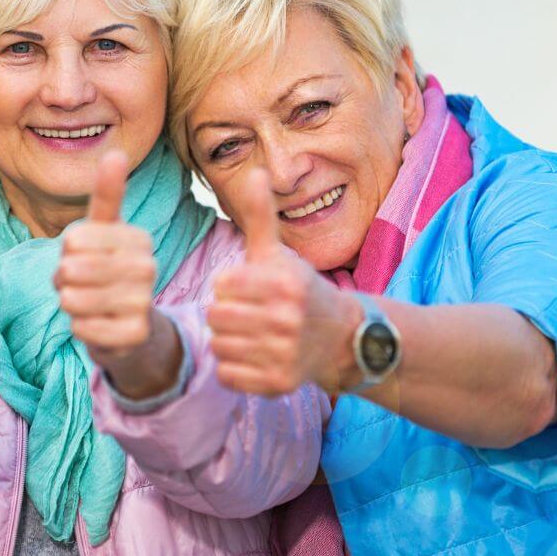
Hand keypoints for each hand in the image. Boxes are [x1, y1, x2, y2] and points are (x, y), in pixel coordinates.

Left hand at [56, 152, 178, 398]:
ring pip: (73, 299)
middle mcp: (148, 267)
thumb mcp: (103, 231)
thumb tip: (116, 152)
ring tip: (88, 303)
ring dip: (70, 304)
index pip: (73, 239)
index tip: (83, 257)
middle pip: (70, 269)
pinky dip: (80, 328)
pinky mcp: (134, 335)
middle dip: (63, 280)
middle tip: (82, 284)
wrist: (130, 328)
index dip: (65, 252)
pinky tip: (97, 325)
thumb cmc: (106, 272)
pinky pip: (81, 328)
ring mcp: (143, 302)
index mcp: (138, 238)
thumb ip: (107, 194)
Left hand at [208, 169, 358, 396]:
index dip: (228, 286)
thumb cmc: (297, 288)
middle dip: (225, 314)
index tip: (248, 290)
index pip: (221, 285)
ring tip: (250, 334)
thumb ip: (261, 215)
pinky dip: (233, 367)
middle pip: (216, 316)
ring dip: (227, 340)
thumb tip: (254, 172)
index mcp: (284, 282)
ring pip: (219, 345)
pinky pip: (228, 374)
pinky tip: (253, 356)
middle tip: (247, 315)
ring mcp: (285, 353)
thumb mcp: (279, 252)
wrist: (340, 338)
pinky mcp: (279, 383)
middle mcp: (288, 318)